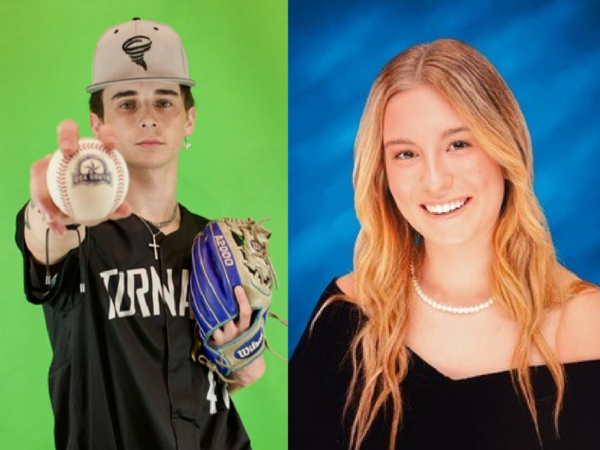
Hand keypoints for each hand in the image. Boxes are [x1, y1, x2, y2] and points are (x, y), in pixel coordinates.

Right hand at [30, 120, 130, 235]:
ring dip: (45, 187)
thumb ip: (116, 207)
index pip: (102, 133)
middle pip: (66, 129)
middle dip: (67, 135)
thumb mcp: (106, 206)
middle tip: (68, 150)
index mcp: (94, 151)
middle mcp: (69, 150)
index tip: (111, 146)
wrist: (72, 213)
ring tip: (56, 209)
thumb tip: (125, 209)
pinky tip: (58, 227)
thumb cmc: (94, 202)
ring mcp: (50, 161)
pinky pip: (37, 193)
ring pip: (40, 166)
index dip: (107, 134)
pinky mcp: (36, 177)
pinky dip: (46, 211)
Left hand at [210, 286, 265, 388]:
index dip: (241, 300)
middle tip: (215, 290)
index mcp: (245, 328)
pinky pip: (207, 331)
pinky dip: (202, 324)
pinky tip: (199, 314)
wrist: (245, 364)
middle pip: (226, 316)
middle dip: (221, 304)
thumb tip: (246, 299)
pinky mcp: (214, 343)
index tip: (237, 287)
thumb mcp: (253, 330)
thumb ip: (249, 318)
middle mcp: (234, 332)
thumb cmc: (248, 341)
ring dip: (209, 313)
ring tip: (204, 300)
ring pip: (214, 324)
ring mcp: (223, 338)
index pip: (245, 312)